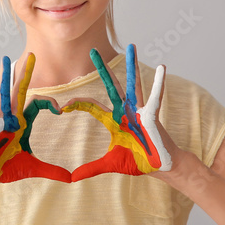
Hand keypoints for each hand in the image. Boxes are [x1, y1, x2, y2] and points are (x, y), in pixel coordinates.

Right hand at [0, 53, 70, 183]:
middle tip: (33, 55)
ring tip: (6, 59)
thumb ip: (52, 171)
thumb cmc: (5, 169)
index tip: (62, 109)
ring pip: (5, 93)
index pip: (38, 103)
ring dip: (6, 76)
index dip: (50, 102)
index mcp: (22, 122)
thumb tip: (71, 179)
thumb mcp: (33, 167)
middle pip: (20, 90)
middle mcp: (11, 117)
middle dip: (26, 73)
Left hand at [58, 43, 173, 180]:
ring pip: (133, 84)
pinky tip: (162, 68)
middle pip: (111, 85)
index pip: (91, 106)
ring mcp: (139, 111)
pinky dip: (158, 83)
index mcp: (113, 120)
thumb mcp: (110, 164)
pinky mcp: (152, 115)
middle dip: (102, 68)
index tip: (62, 106)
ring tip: (132, 46)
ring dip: (132, 66)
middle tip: (92, 50)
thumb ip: (90, 169)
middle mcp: (125, 111)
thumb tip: (71, 179)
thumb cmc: (139, 162)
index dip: (77, 104)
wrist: (162, 168)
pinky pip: (155, 97)